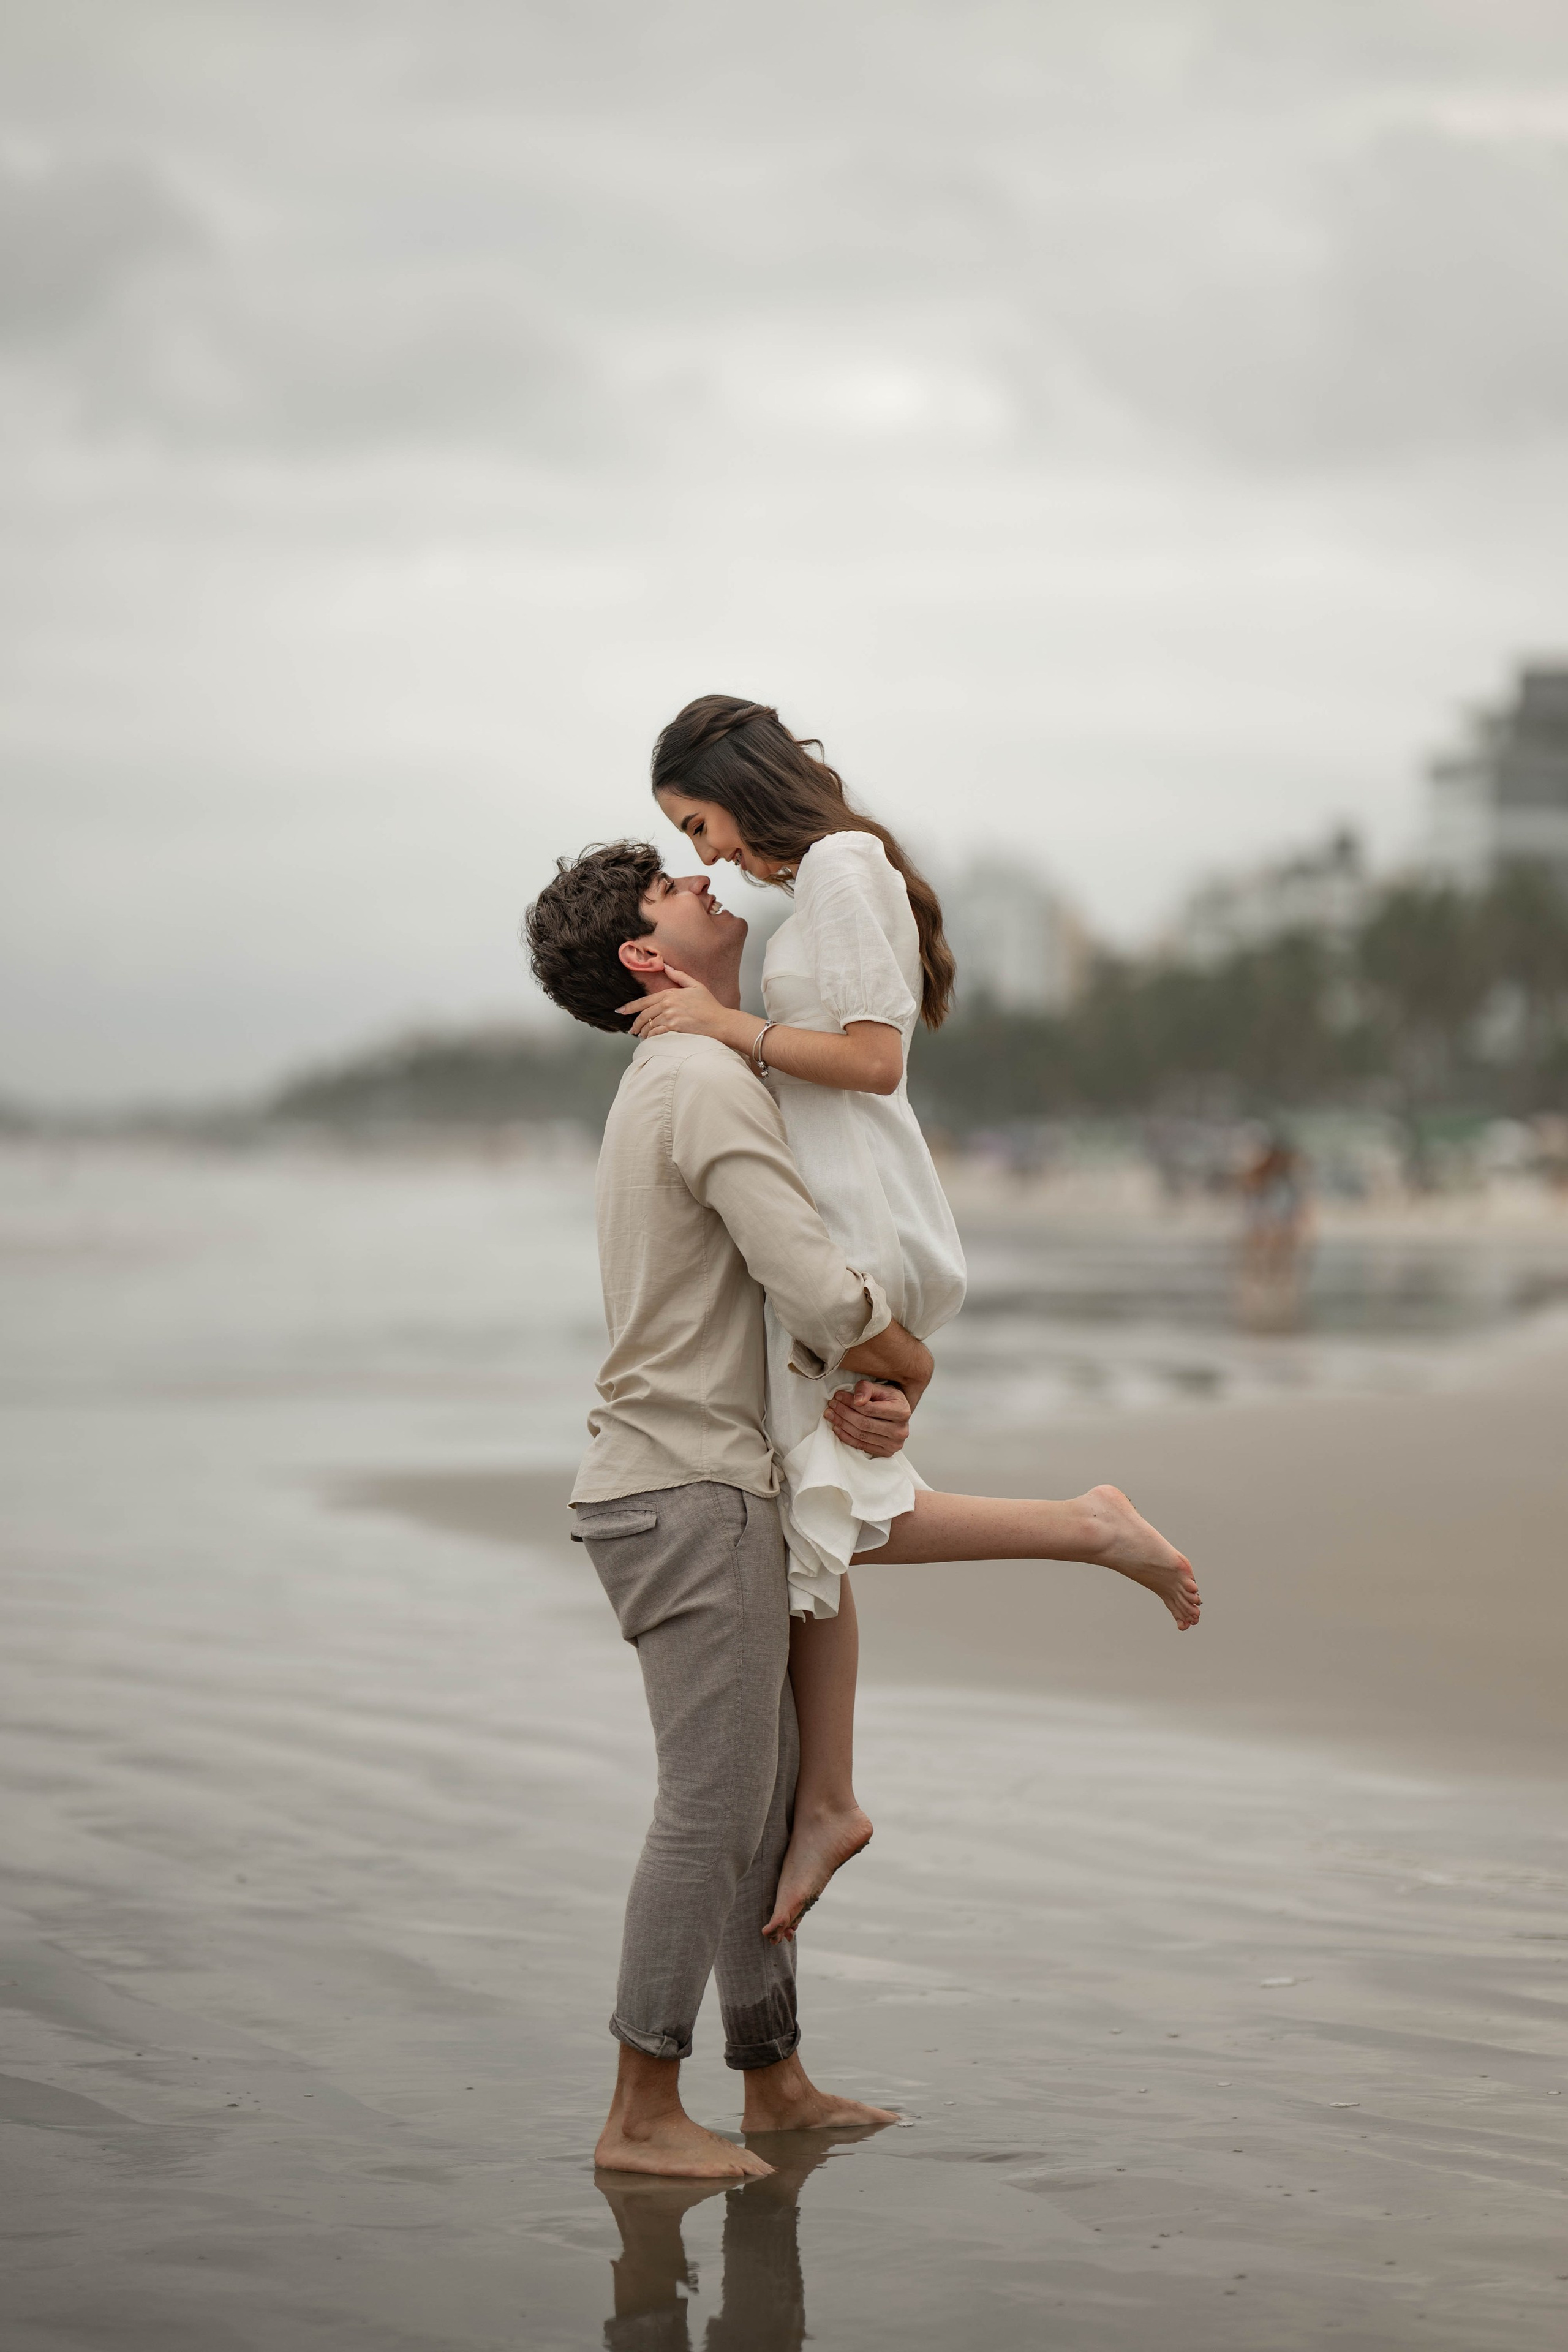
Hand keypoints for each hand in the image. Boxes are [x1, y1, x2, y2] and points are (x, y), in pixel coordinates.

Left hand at [617, 967, 734, 1041]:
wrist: (721, 1022)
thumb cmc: (710, 1006)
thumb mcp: (696, 986)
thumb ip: (680, 976)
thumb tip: (666, 966)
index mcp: (670, 993)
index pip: (644, 1001)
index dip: (629, 1007)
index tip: (619, 1011)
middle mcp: (668, 1004)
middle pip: (643, 1015)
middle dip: (635, 1024)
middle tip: (631, 1030)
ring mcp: (670, 1017)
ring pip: (648, 1026)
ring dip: (643, 1032)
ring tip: (642, 1036)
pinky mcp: (674, 1029)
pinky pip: (655, 1034)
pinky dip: (651, 1038)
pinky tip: (650, 1040)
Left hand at [823, 1380, 911, 1457]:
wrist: (899, 1413)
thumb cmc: (889, 1399)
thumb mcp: (881, 1388)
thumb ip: (867, 1388)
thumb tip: (857, 1400)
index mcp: (902, 1411)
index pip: (869, 1409)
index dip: (850, 1402)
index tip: (838, 1396)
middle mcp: (900, 1430)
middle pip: (864, 1423)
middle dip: (843, 1413)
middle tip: (831, 1406)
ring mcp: (894, 1444)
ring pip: (861, 1435)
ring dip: (842, 1424)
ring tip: (831, 1415)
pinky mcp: (886, 1452)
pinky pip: (861, 1445)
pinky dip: (846, 1437)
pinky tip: (837, 1428)